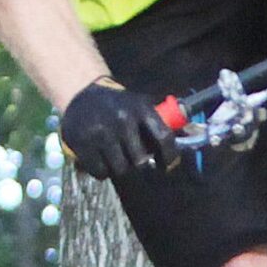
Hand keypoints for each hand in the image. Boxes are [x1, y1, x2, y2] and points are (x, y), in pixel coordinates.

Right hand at [60, 77, 179, 179]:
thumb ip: (158, 124)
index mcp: (141, 108)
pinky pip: (100, 172)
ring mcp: (100, 132)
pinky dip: (102, 170)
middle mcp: (122, 119)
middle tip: (133, 158)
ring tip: (116, 157)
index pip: (164, 138)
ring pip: (120, 169)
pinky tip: (101, 158)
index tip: (165, 166)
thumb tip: (185, 144)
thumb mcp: (139, 105)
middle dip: (139, 163)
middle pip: (140, 161)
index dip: (169, 157)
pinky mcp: (82, 143)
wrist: (81, 94)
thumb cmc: (118, 105)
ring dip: (120, 167)